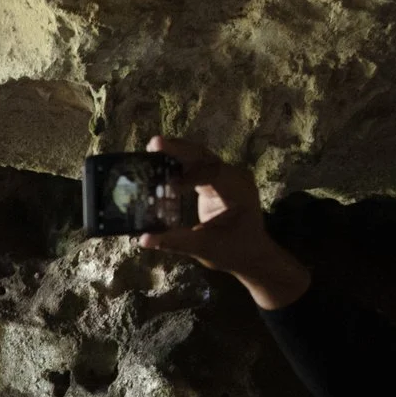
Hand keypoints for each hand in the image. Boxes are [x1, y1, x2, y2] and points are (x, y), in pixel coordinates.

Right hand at [139, 135, 309, 310]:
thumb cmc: (233, 251)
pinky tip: (160, 161)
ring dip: (177, 152)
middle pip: (204, 156)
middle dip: (179, 149)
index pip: (213, 174)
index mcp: (238, 191)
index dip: (190, 176)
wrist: (251, 253)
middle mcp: (234, 177)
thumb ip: (175, 242)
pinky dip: (180, 163)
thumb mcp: (205, 249)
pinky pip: (198, 165)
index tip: (170, 184)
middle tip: (154, 143)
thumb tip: (144, 239)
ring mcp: (226, 176)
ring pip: (200, 156)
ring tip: (153, 146)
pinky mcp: (216, 180)